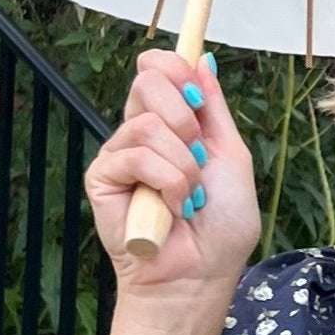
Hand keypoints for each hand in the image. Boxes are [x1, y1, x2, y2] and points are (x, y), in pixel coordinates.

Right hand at [85, 51, 258, 296]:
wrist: (201, 274)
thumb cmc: (221, 227)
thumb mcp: (231, 157)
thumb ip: (213, 109)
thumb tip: (204, 60)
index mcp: (174, 124)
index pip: (158, 70)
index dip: (174, 67)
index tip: (195, 90)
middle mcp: (143, 134)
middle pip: (148, 81)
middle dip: (185, 119)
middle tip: (198, 157)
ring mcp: (121, 155)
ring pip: (148, 124)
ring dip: (183, 165)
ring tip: (188, 198)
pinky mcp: (102, 178)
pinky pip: (135, 156)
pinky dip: (166, 183)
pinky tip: (170, 208)